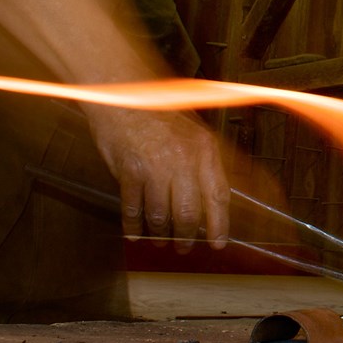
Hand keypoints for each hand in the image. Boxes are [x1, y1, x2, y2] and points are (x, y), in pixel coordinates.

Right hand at [87, 107, 229, 251]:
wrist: (123, 93)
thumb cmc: (160, 113)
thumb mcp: (193, 132)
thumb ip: (203, 163)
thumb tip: (212, 197)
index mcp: (205, 150)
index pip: (218, 196)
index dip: (219, 224)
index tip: (218, 244)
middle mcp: (184, 160)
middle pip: (189, 212)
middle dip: (187, 236)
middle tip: (184, 249)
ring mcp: (155, 167)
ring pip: (161, 214)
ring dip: (161, 234)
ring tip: (160, 243)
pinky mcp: (129, 171)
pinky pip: (133, 208)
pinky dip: (134, 225)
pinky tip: (134, 233)